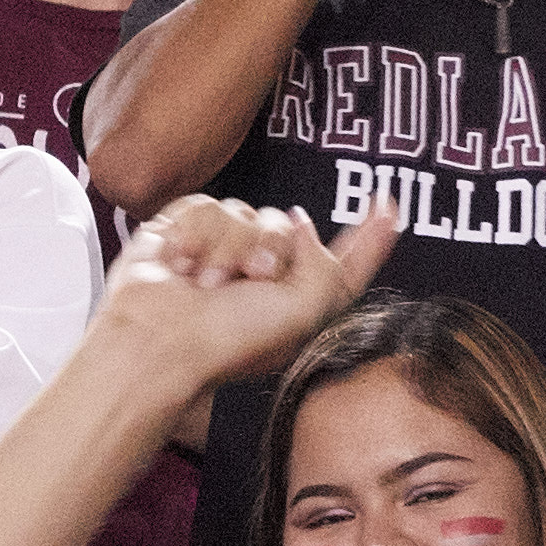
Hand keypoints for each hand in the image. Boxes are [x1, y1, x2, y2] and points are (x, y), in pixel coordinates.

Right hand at [100, 193, 405, 396]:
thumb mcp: (301, 312)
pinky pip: (207, 206)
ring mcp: (224, 250)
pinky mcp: (187, 232)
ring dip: (227, 247)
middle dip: (269, 248)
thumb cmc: (227, 339)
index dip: (369, 235)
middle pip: (288, 226)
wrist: (157, 338)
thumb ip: (328, 267)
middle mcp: (263, 273)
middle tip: (246, 280)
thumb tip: (302, 223)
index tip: (388, 206)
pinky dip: (194, 236)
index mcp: (296, 299)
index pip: (341, 261)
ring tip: (203, 283)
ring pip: (246, 213)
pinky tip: (178, 265)